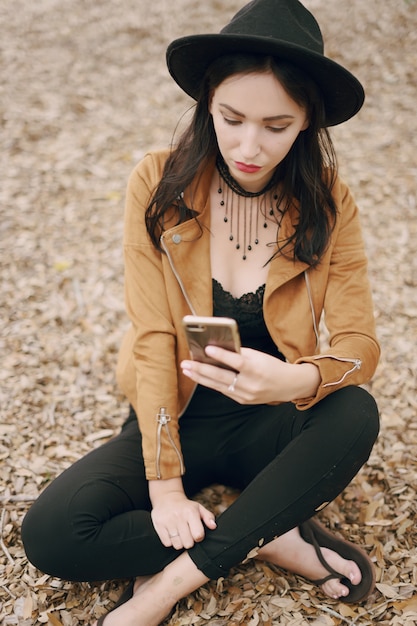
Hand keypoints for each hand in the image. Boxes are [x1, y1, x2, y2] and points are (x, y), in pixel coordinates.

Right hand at [149, 478, 216, 549]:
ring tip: (180, 534)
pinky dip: (170, 541)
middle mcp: (179, 516)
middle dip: (189, 542)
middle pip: (188, 543)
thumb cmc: (185, 506)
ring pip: (177, 545)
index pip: (198, 535)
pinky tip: (172, 534)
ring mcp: (168, 521)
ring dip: (179, 542)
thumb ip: (208, 517)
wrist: (167, 498)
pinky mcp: (159, 525)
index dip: (199, 537)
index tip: (196, 533)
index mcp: (191, 512)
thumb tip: (213, 526)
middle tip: (188, 535)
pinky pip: (167, 543)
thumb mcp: (198, 508)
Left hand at [181, 346, 319, 403]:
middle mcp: (251, 384)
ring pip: (218, 386)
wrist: (288, 385)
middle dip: (201, 369)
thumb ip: (239, 353)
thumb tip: (217, 349)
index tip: (207, 348)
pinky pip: (224, 390)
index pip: (237, 362)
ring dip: (200, 377)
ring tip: (187, 370)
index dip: (221, 355)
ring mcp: (246, 395)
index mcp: (257, 369)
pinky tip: (199, 376)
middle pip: (222, 377)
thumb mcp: (259, 356)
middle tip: (186, 363)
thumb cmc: (271, 366)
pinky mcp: (243, 400)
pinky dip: (211, 383)